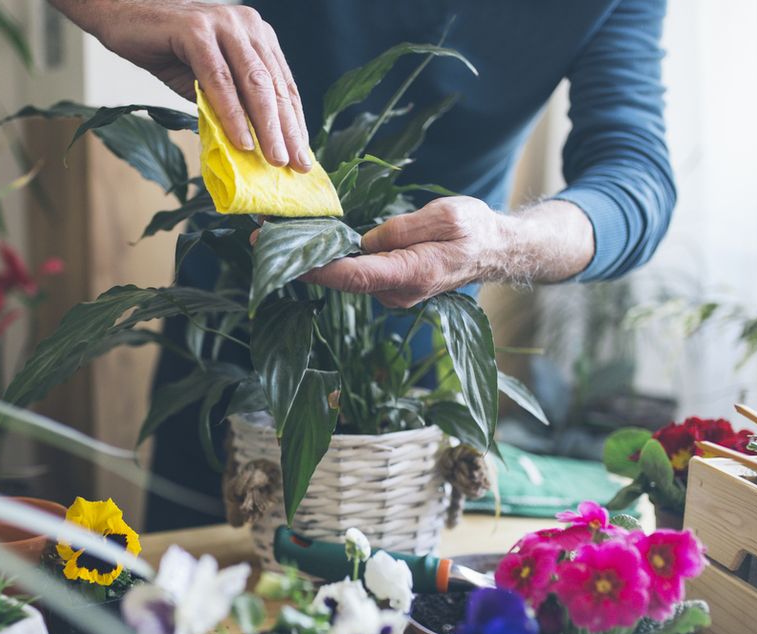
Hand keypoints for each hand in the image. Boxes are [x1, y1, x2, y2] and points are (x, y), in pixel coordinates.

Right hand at [75, 1, 309, 171]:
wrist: (121, 18)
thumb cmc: (168, 52)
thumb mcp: (208, 82)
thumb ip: (233, 103)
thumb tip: (258, 147)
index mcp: (257, 36)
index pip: (283, 85)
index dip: (295, 123)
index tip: (304, 157)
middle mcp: (247, 25)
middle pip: (273, 87)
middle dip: (287, 131)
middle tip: (297, 166)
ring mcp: (224, 24)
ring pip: (252, 83)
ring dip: (266, 127)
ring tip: (274, 160)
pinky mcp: (196, 29)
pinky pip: (219, 79)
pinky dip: (231, 113)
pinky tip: (241, 141)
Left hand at [300, 197, 510, 306]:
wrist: (495, 250)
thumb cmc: (474, 229)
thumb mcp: (443, 216)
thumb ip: (402, 230)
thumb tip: (365, 241)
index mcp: (411, 273)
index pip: (355, 276)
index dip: (318, 269)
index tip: (286, 259)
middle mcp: (398, 292)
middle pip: (342, 279)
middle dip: (303, 261)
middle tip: (261, 237)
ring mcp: (393, 293)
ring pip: (347, 277)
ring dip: (315, 260)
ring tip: (280, 235)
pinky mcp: (390, 286)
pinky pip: (356, 274)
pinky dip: (334, 260)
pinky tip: (315, 243)